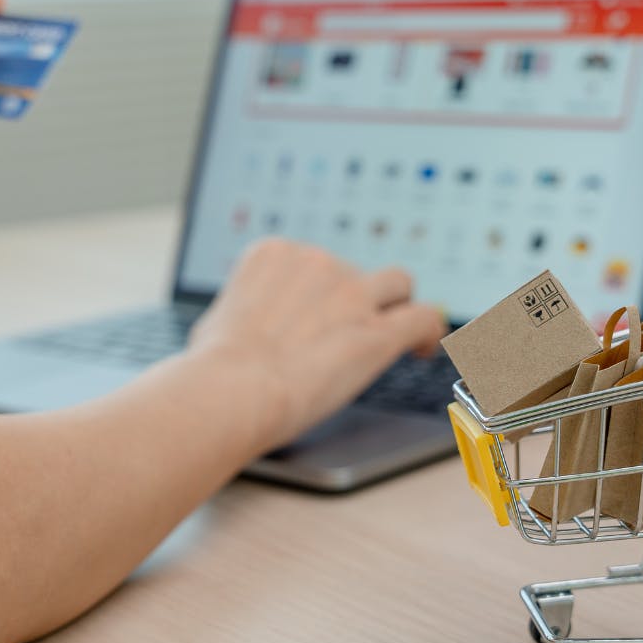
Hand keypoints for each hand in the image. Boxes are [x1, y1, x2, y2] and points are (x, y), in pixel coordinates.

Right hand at [187, 238, 446, 451]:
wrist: (231, 389)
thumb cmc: (213, 368)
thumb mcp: (217, 318)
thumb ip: (248, 310)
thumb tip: (251, 324)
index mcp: (275, 253)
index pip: (311, 261)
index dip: (321, 291)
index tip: (321, 315)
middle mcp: (316, 262)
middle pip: (355, 270)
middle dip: (357, 297)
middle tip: (354, 329)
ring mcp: (351, 293)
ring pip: (398, 283)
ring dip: (397, 305)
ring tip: (399, 333)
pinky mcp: (377, 332)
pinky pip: (423, 317)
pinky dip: (429, 331)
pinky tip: (423, 348)